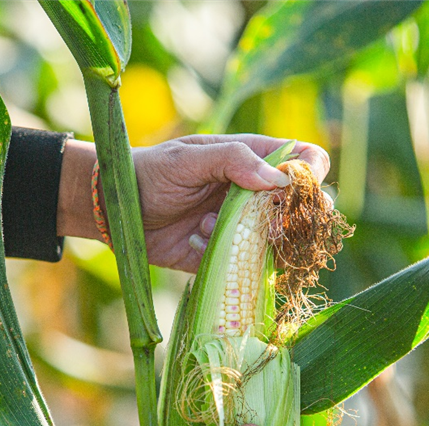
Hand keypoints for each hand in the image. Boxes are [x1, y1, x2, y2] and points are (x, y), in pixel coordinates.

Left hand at [133, 135, 331, 272]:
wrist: (117, 212)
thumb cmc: (151, 174)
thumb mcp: (188, 159)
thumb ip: (232, 160)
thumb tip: (280, 179)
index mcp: (252, 158)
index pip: (303, 158)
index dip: (311, 171)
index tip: (301, 186)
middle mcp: (255, 193)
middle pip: (299, 205)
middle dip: (292, 215)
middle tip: (268, 220)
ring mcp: (243, 226)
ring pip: (276, 240)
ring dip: (250, 237)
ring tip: (208, 224)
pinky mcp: (227, 256)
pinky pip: (245, 264)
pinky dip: (224, 255)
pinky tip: (194, 239)